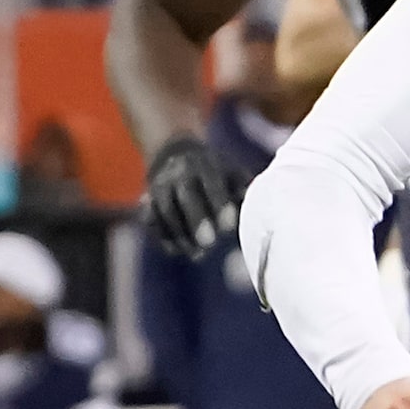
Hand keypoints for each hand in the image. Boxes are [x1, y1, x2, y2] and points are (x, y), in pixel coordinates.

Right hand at [143, 134, 250, 256]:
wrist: (174, 153)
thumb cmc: (216, 172)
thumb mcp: (232, 173)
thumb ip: (244, 190)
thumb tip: (261, 207)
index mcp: (206, 166)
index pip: (212, 183)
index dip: (220, 203)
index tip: (230, 226)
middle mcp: (180, 174)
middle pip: (185, 196)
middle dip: (196, 220)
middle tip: (210, 243)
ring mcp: (161, 186)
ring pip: (165, 209)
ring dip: (180, 234)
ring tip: (197, 254)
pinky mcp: (147, 200)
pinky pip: (150, 218)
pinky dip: (161, 236)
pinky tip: (176, 251)